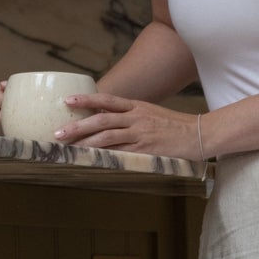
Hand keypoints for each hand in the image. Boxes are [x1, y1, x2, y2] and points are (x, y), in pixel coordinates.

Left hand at [53, 91, 205, 161]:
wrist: (200, 134)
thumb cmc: (176, 126)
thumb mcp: (153, 114)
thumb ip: (132, 116)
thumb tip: (110, 121)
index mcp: (137, 107)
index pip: (106, 100)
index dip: (85, 99)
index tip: (66, 101)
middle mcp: (136, 117)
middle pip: (100, 119)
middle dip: (77, 126)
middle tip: (58, 132)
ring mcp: (141, 133)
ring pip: (107, 136)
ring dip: (85, 142)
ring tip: (68, 147)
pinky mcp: (146, 149)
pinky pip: (121, 152)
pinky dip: (104, 155)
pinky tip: (91, 159)